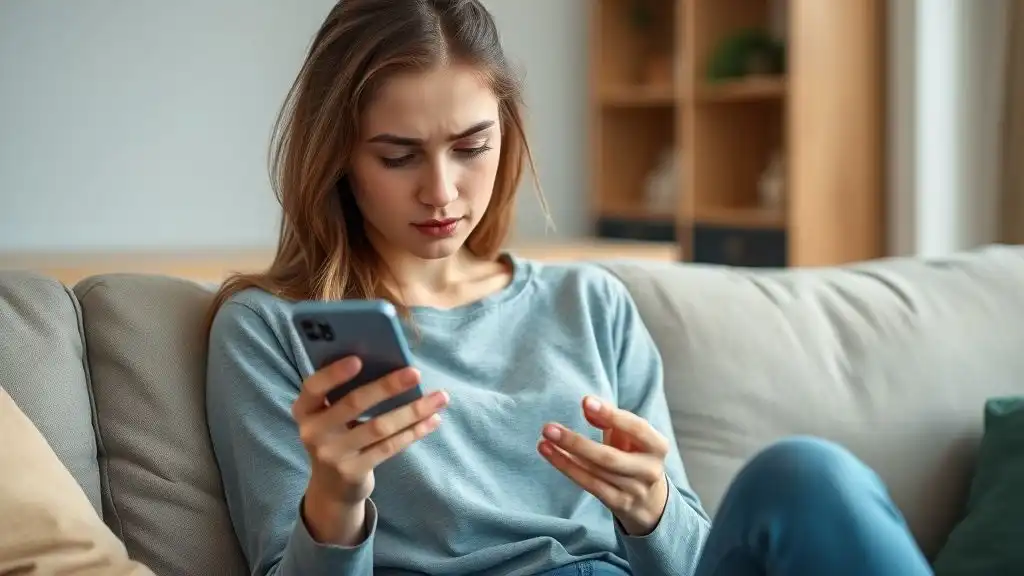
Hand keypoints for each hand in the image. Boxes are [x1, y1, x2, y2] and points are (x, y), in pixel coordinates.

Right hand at [292, 356, 448, 542]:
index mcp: (304, 410)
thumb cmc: (337, 435)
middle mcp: (312, 432)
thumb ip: (346, 392)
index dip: (334, 373)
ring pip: (378, 427)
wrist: (332, 488)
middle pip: (353, 403)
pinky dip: (413, 432)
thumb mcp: (330, 416)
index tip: (360, 359)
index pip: (313, 387)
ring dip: (412, 410)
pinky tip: (433, 420)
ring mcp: (332, 455)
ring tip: (440, 397)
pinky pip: (389, 447)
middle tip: (415, 373)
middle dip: (387, 386)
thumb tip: (390, 363)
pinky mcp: (353, 472)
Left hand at [538, 395, 669, 535]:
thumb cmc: (635, 457)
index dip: (611, 415)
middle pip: (609, 457)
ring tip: (544, 440)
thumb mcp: (631, 436)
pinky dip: (568, 469)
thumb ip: (611, 419)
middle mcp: (650, 470)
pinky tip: (550, 454)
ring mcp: (635, 490)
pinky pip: (589, 486)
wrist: (651, 502)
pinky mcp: (619, 504)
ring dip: (565, 456)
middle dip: (577, 443)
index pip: (636, 428)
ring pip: (595, 473)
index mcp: (657, 446)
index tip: (586, 401)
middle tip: (549, 428)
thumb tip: (587, 405)